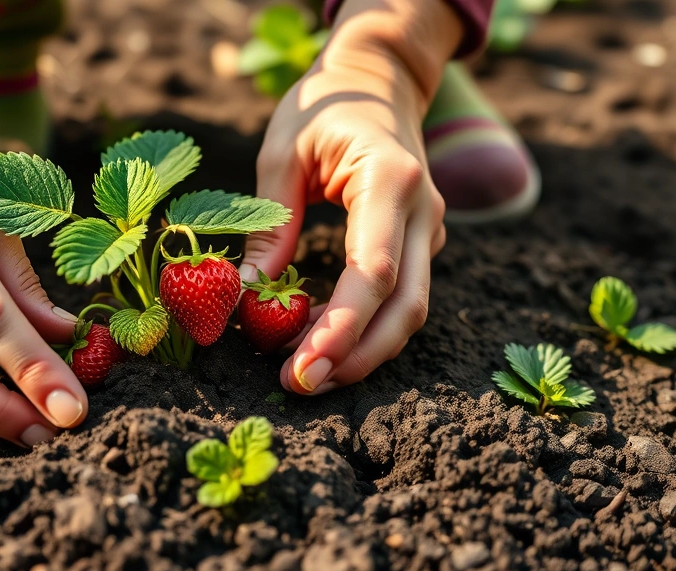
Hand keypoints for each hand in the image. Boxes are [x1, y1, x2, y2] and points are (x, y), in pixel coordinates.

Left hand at [240, 0, 460, 393]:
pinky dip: (364, 328)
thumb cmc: (324, 107)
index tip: (302, 367)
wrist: (378, 81)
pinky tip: (319, 341)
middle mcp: (422, 212)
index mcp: (389, 180)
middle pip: (405, 308)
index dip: (341, 328)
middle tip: (299, 385)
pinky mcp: (419, 245)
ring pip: (409, 312)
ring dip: (361, 351)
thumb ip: (269, 226)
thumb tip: (246, 298)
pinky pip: (399, 299)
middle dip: (355, 357)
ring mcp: (428, 231)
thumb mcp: (282, 154)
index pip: (375, 272)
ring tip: (304, 373)